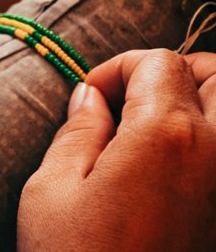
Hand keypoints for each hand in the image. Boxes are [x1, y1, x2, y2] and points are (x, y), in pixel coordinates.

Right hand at [17, 49, 215, 251]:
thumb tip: (89, 97)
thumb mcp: (52, 189)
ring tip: (152, 122)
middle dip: (173, 71)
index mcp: (165, 138)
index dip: (117, 68)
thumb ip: (77, 130)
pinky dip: (203, 137)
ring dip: (197, 99)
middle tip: (132, 95)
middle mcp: (214, 156)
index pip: (159, 62)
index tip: (91, 97)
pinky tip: (164, 159)